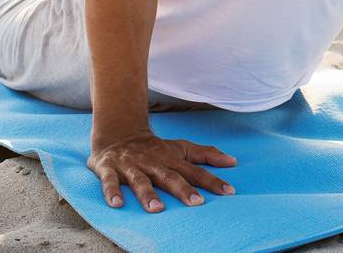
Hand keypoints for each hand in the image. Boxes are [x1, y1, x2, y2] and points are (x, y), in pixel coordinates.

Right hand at [86, 130, 236, 211]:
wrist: (118, 134)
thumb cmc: (155, 148)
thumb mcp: (181, 148)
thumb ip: (206, 154)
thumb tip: (233, 161)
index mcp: (171, 159)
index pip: (195, 171)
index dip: (212, 181)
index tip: (229, 191)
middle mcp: (153, 163)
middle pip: (169, 177)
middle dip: (183, 189)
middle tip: (197, 203)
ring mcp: (131, 166)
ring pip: (140, 181)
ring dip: (148, 194)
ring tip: (157, 209)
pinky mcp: (109, 169)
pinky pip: (110, 181)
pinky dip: (112, 192)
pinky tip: (117, 204)